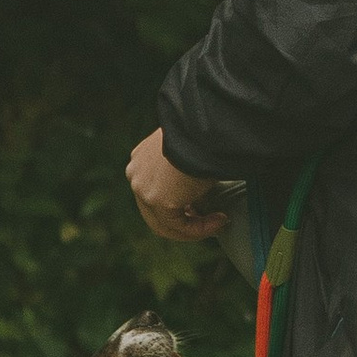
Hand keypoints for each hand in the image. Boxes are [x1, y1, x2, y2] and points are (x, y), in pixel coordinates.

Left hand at [126, 128, 230, 242]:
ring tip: (220, 222)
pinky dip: (200, 229)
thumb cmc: (205, 133)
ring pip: (165, 224)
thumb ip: (185, 170)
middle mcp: (136, 173)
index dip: (179, 206)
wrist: (204, 127)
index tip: (205, 208)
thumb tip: (201, 189)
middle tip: (212, 221)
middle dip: (185, 221)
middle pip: (156, 212)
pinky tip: (220, 220)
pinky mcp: (156, 201)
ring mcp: (142, 188)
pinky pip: (179, 227)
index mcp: (141, 158)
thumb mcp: (190, 150)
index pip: (155, 192)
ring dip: (194, 229)